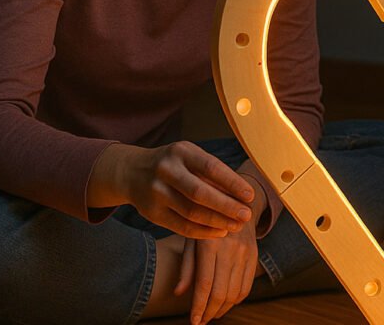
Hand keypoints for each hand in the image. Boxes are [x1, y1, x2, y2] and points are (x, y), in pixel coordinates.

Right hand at [93, 142, 254, 237]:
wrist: (133, 172)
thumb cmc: (174, 165)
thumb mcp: (190, 157)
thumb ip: (212, 173)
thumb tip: (243, 195)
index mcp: (181, 152)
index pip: (211, 167)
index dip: (233, 183)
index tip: (250, 196)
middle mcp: (166, 170)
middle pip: (200, 193)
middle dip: (227, 206)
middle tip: (247, 216)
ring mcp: (156, 192)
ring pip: (191, 213)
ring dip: (218, 222)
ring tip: (236, 226)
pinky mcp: (151, 213)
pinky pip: (181, 226)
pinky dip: (203, 232)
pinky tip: (220, 232)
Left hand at [173, 176, 263, 323]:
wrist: (236, 201)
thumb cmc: (206, 219)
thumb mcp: (191, 236)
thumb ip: (186, 266)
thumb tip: (179, 293)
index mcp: (210, 245)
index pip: (205, 284)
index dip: (199, 306)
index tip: (193, 321)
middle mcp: (230, 250)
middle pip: (221, 292)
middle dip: (210, 312)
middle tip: (201, 321)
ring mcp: (245, 253)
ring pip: (236, 293)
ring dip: (223, 309)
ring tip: (211, 315)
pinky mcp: (254, 256)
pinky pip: (247, 286)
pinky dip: (236, 300)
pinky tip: (225, 304)